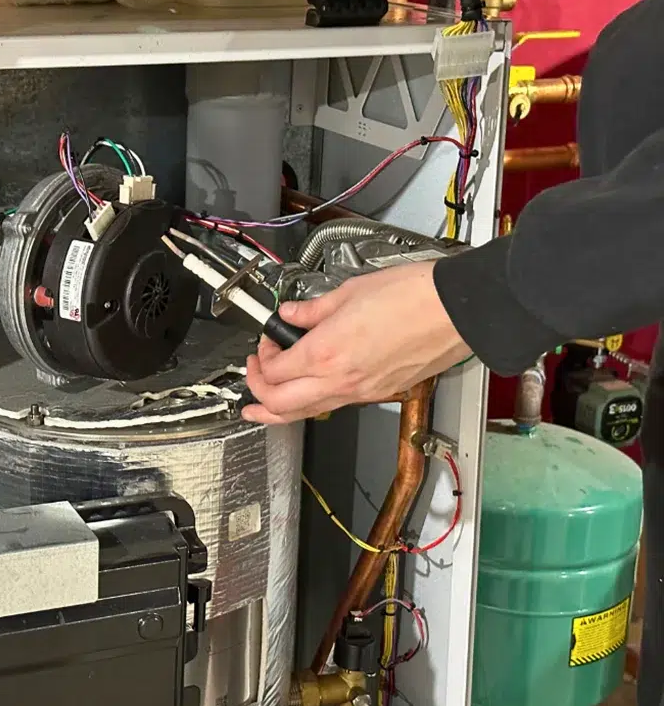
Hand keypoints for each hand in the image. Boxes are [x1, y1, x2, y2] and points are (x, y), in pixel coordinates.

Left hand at [242, 261, 471, 423]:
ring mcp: (358, 392)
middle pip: (280, 405)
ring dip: (276, 412)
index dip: (259, 359)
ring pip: (304, 414)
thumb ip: (312, 309)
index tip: (265, 342)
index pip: (273, 371)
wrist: (453, 311)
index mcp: (324, 352)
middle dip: (256, 393)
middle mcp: (338, 380)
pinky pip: (332, 407)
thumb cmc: (411, 296)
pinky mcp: (377, 394)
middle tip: (252, 376)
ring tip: (258, 410)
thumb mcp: (348, 291)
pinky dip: (309, 405)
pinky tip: (306, 395)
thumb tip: (291, 313)